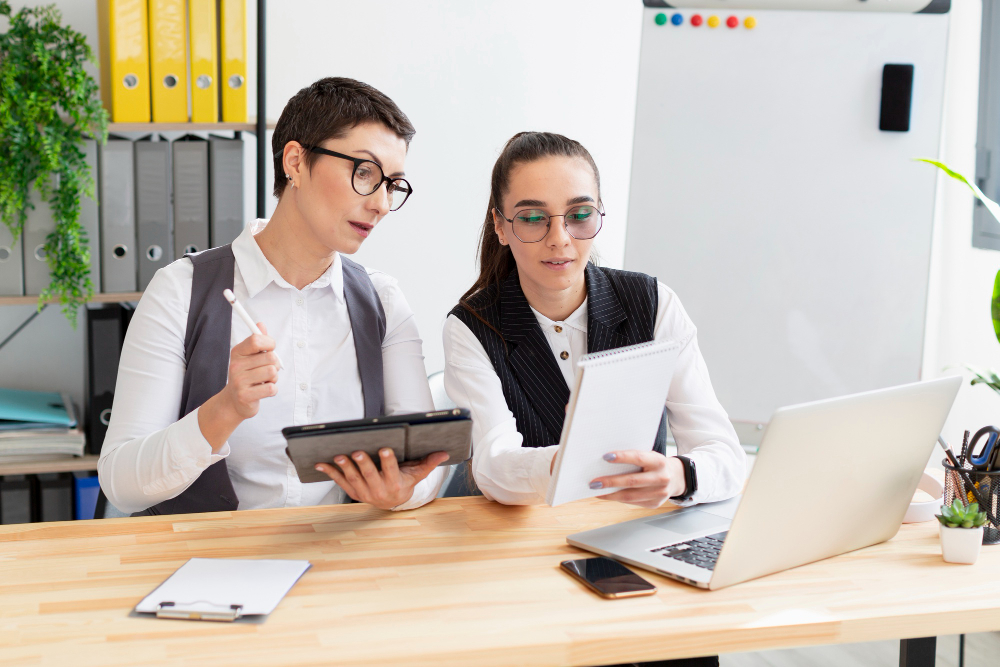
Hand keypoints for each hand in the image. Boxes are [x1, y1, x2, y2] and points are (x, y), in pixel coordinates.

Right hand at [198, 323, 278, 451]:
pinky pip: (272, 388)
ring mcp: (239, 381)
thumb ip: (258, 341)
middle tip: (266, 370)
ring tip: (264, 381)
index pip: (257, 339)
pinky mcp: (245, 396)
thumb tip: (260, 324)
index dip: (270, 343)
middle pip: (271, 357)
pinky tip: (263, 390)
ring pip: (272, 372)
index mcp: (237, 352)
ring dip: (273, 378)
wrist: (233, 402)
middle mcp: (236, 365)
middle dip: (274, 365)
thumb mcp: (250, 357)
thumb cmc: (246, 376)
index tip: (270, 349)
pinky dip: (272, 389)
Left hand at [315, 449, 449, 509]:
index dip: (388, 461)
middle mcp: (379, 490)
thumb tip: (444, 453)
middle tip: (357, 452)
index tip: (385, 449)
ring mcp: (364, 492)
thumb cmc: (404, 483)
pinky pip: (340, 482)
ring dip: (345, 468)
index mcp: (395, 484)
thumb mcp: (418, 475)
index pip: (391, 471)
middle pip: (370, 476)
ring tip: (339, 456)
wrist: (393, 503)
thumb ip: (429, 463)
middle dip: (363, 464)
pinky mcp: (353, 492)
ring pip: (353, 480)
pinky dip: (330, 473)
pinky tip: (321, 463)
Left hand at [589, 451, 686, 508]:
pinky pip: (632, 502)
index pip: (638, 458)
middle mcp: (661, 478)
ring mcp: (659, 493)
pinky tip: (608, 495)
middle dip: (610, 482)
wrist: (676, 478)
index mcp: (659, 462)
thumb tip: (607, 463)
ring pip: (630, 496)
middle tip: (594, 482)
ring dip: (610, 495)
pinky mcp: (654, 504)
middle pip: (632, 481)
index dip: (622, 457)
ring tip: (596, 491)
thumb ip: (634, 459)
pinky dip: (618, 499)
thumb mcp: (650, 457)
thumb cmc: (655, 464)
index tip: (605, 457)